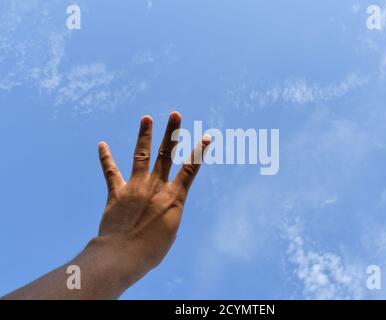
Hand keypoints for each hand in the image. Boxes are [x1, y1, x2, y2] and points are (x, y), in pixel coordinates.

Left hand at [91, 112, 210, 284]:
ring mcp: (135, 187)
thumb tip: (164, 206)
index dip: (200, 152)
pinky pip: (111, 172)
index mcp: (174, 198)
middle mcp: (156, 187)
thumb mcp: (170, 231)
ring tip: (146, 118)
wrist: (123, 256)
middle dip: (172, 133)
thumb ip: (168, 213)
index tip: (207, 136)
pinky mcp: (117, 193)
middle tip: (175, 114)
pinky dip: (106, 158)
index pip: (191, 169)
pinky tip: (101, 144)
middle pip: (166, 154)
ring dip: (144, 135)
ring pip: (142, 155)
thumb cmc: (151, 251)